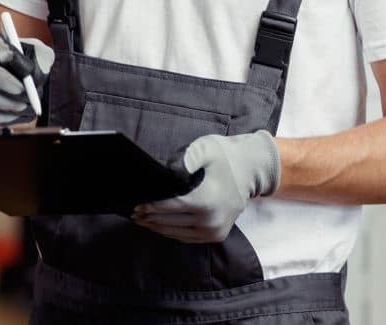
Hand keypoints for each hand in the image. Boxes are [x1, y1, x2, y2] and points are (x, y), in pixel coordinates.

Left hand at [132, 130, 279, 243]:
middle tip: (132, 213)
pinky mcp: (216, 235)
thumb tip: (165, 174)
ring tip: (141, 220)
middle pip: (169, 222)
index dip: (150, 206)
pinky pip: (187, 237)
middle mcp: (210, 221)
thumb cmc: (225, 156)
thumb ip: (185, 159)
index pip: (169, 207)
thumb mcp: (205, 149)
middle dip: (149, 218)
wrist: (252, 169)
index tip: (134, 204)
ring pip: (176, 233)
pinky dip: (171, 232)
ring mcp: (214, 231)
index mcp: (206, 201)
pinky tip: (159, 225)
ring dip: (157, 227)